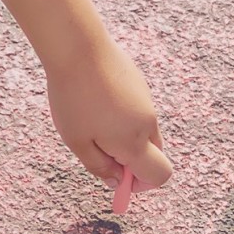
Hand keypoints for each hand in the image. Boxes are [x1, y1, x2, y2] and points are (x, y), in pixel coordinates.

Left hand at [46, 38, 172, 194]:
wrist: (79, 48)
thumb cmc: (74, 98)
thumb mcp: (78, 142)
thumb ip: (99, 167)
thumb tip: (116, 181)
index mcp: (134, 144)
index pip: (159, 176)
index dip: (141, 185)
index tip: (117, 178)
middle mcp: (148, 124)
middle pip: (153, 154)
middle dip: (132, 161)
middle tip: (100, 151)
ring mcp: (147, 102)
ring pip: (143, 132)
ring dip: (124, 137)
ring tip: (92, 119)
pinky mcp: (140, 84)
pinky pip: (137, 110)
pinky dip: (123, 115)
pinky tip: (96, 100)